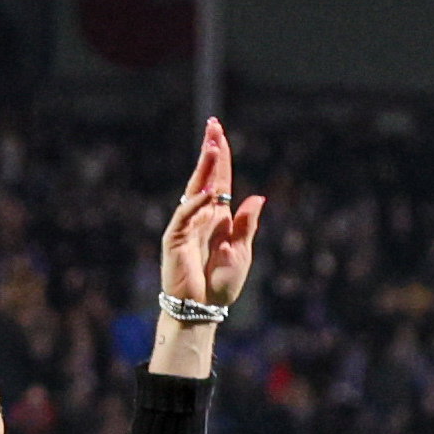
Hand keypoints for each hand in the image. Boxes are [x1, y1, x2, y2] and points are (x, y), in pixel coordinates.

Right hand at [163, 118, 267, 313]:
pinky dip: (196, 203)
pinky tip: (208, 191)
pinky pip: (185, 215)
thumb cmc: (221, 286)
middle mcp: (201, 215)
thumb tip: (257, 197)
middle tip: (212, 125)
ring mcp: (186, 224)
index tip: (219, 132)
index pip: (220, 180)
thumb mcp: (242, 253)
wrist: (203, 309)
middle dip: (210, 151)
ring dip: (205, 169)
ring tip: (213, 147)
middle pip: (206, 177)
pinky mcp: (175, 238)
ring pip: (195, 189)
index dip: (220, 156)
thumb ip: (247, 225)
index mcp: (218, 217)